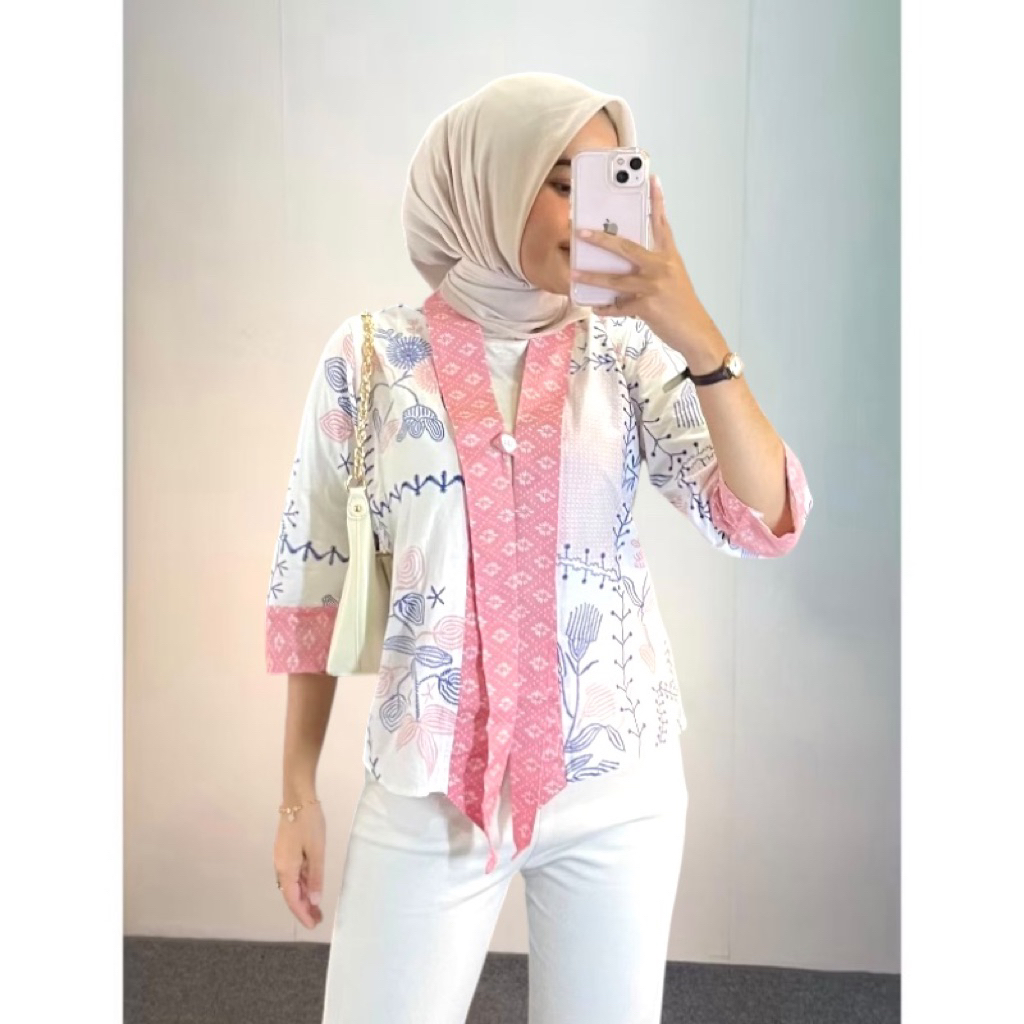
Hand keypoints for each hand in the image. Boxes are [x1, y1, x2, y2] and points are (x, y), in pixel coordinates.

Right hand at [273, 802, 325, 929]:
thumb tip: (315, 900)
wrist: (298, 799)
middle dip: (304, 908)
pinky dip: (303, 884)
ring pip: (292, 884)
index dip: (302, 914)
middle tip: (318, 919)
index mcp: (286, 869)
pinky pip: (294, 874)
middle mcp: (280, 866)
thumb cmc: (309, 824)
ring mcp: (282, 858)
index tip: (313, 925)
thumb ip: (316, 876)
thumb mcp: (317, 851)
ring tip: (317, 908)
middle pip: (291, 894)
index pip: (293, 899)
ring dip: (304, 896)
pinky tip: (312, 887)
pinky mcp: (286, 851)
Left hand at [571, 174, 728, 371]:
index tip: (652, 178)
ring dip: (593, 278)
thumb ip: (653, 264)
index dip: (657, 201)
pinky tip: (595, 307)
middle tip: (581, 232)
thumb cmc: (680, 304)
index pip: (661, 224)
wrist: (695, 331)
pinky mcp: (647, 306)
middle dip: (601, 239)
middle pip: (627, 248)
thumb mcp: (673, 277)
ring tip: (575, 275)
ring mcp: (654, 286)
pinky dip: (606, 308)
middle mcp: (661, 267)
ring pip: (616, 279)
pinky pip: (619, 306)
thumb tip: (626, 260)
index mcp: (668, 256)